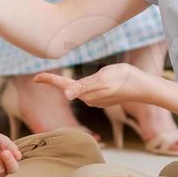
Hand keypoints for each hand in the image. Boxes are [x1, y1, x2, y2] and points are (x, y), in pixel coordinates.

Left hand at [34, 63, 152, 108]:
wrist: (143, 87)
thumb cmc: (123, 79)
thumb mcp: (102, 79)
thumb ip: (83, 86)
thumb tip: (66, 94)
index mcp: (86, 93)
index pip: (63, 86)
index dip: (49, 80)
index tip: (35, 78)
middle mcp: (89, 98)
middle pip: (67, 88)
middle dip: (55, 83)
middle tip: (39, 77)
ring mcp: (96, 99)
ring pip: (77, 89)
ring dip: (68, 84)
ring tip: (62, 77)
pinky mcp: (103, 97)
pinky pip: (87, 90)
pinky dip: (80, 85)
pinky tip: (82, 82)